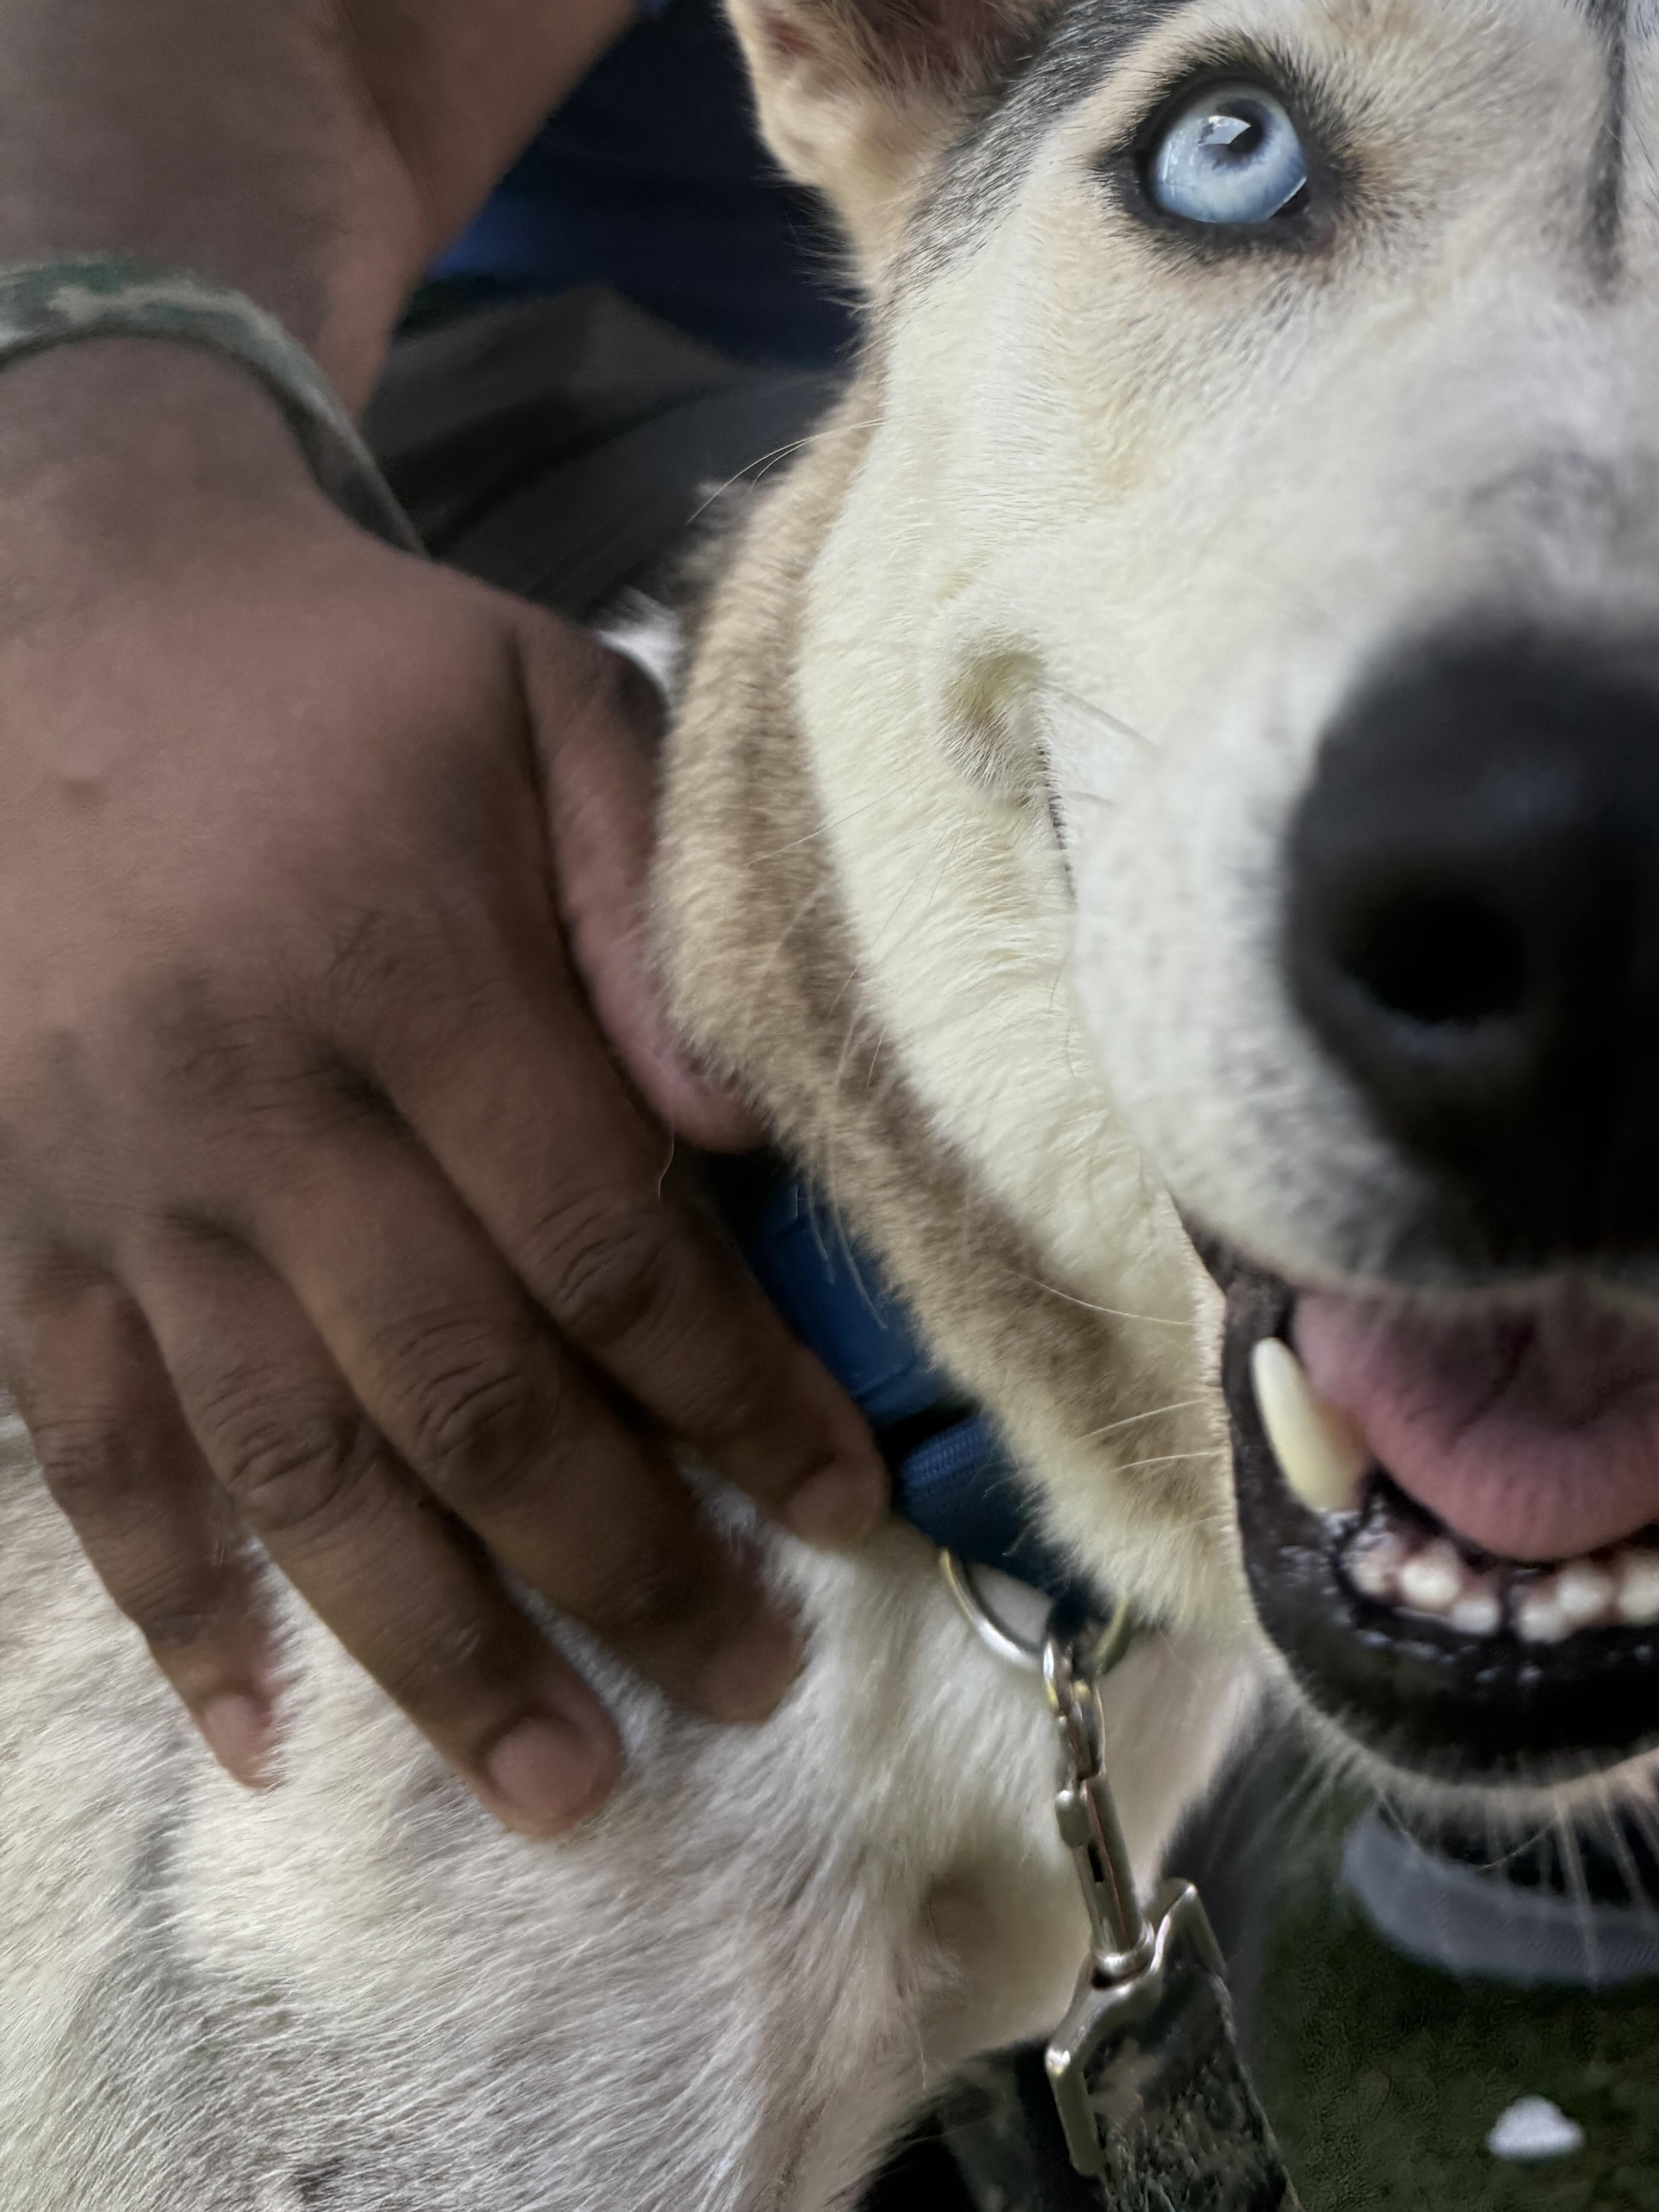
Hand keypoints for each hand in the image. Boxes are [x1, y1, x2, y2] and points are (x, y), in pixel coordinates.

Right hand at [0, 346, 885, 1834]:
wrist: (54, 608)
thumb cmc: (343, 669)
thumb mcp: (538, 700)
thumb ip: (652, 904)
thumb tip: (748, 1129)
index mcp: (404, 968)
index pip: (609, 1246)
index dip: (735, 1398)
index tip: (841, 1510)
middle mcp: (255, 1102)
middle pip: (466, 1391)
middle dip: (619, 1560)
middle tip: (746, 1683)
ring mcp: (115, 1180)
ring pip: (288, 1462)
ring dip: (429, 1645)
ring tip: (560, 1784)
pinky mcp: (11, 1219)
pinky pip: (85, 1444)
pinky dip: (169, 1596)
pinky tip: (261, 1730)